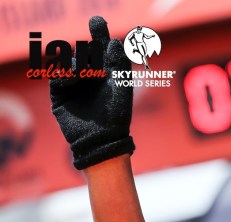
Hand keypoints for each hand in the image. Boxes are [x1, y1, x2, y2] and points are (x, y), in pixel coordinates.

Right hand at [49, 16, 134, 169]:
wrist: (102, 139)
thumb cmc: (117, 115)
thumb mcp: (121, 88)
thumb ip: (119, 64)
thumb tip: (114, 40)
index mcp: (107, 72)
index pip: (101, 48)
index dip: (99, 33)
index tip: (97, 21)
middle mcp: (90, 75)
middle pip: (83, 51)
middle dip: (88, 50)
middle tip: (95, 57)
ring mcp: (74, 83)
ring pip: (68, 61)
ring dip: (77, 63)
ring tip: (87, 72)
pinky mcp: (60, 93)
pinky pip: (57, 76)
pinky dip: (65, 73)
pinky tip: (74, 78)